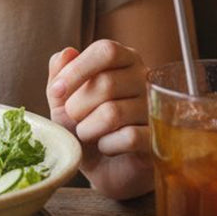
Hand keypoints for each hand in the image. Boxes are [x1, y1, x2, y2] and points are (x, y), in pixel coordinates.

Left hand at [46, 41, 153, 199]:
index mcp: (123, 59)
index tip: (57, 91)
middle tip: (74, 120)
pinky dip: (107, 145)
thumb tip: (66, 53)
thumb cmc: (84, 122)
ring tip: (87, 134)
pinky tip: (106, 147)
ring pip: (113, 113)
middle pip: (106, 84)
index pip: (106, 51)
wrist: (103, 164)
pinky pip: (129, 137)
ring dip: (88, 129)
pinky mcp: (158, 137)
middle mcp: (144, 78)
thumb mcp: (63, 97)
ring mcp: (154, 108)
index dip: (77, 70)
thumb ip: (60, 72)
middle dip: (77, 107)